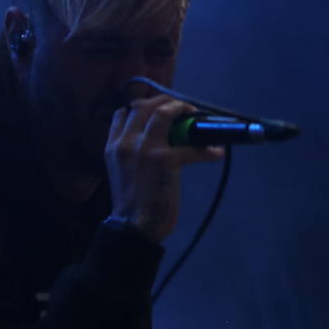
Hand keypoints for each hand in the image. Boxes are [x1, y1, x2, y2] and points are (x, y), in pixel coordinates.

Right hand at [105, 94, 225, 242]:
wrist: (132, 226)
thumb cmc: (130, 203)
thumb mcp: (118, 171)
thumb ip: (128, 152)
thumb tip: (150, 140)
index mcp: (113, 146)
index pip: (123, 113)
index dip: (142, 106)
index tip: (157, 109)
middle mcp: (126, 142)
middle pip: (145, 106)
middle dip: (167, 102)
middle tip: (183, 108)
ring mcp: (145, 148)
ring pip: (165, 113)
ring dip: (184, 110)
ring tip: (197, 117)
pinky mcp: (165, 159)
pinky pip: (192, 146)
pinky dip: (207, 150)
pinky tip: (216, 154)